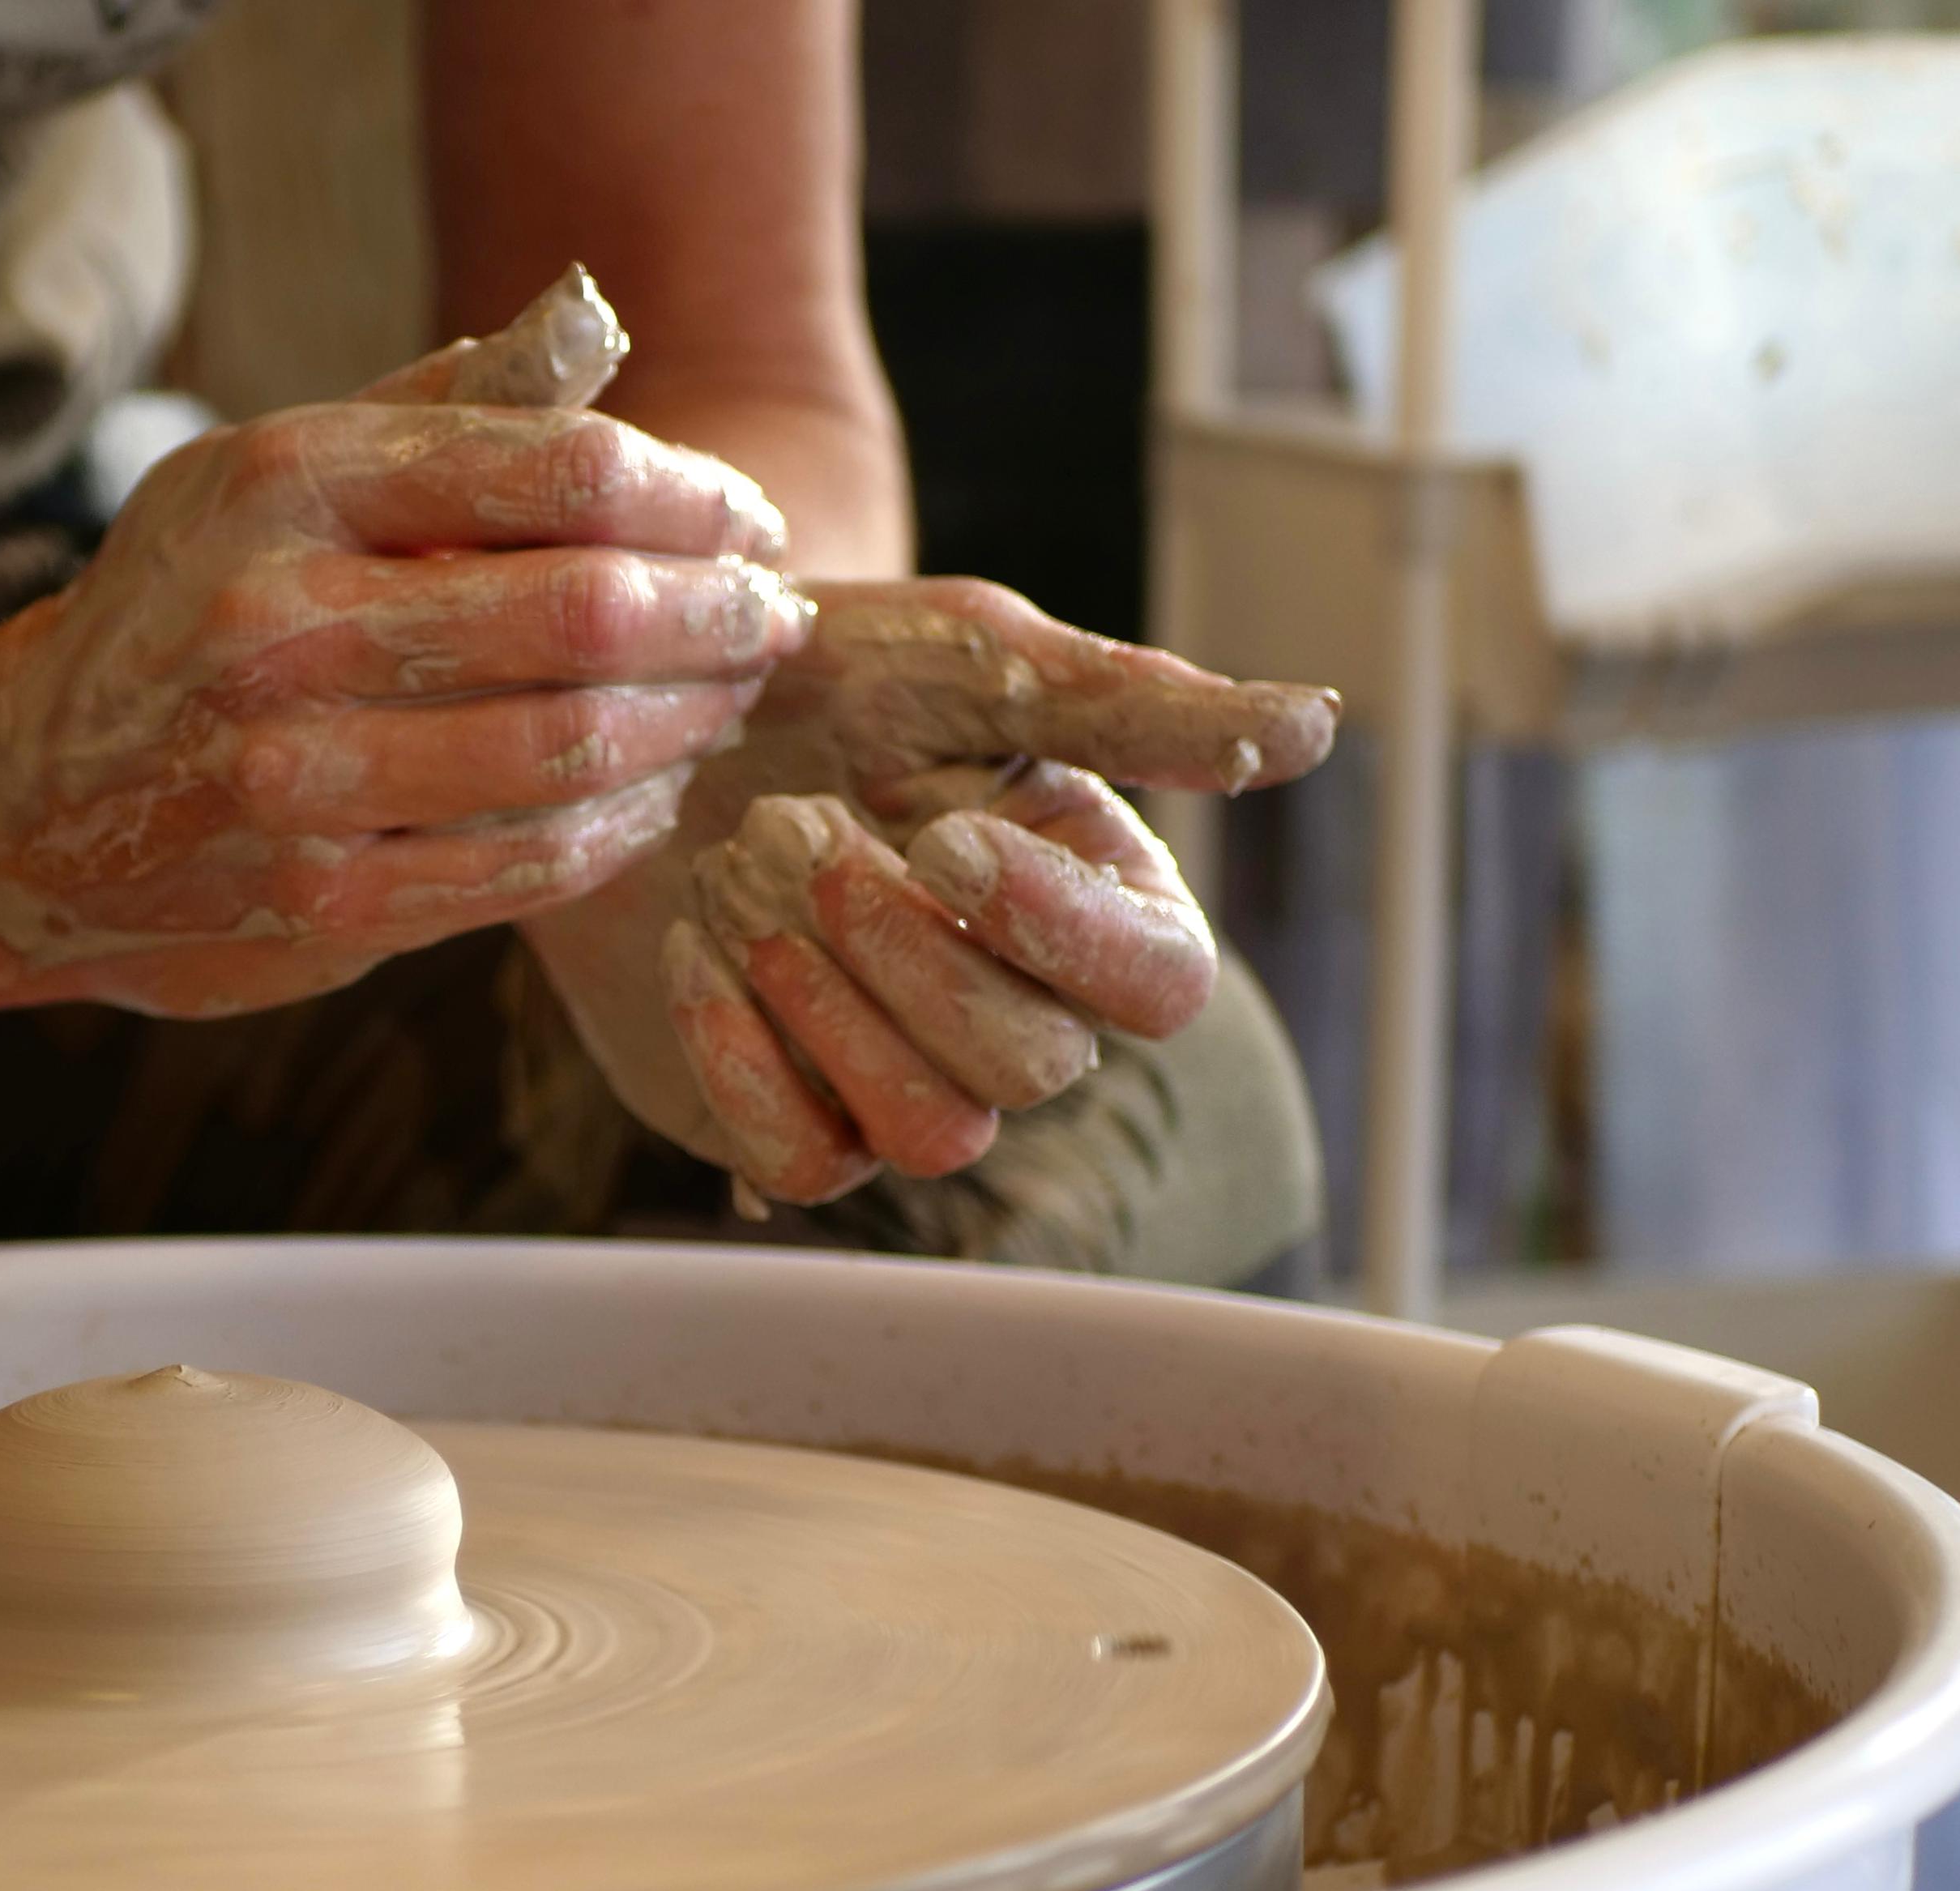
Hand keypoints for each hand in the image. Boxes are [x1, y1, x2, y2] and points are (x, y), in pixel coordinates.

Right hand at [0, 272, 814, 1015]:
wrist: (17, 806)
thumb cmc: (179, 617)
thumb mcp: (266, 474)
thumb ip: (430, 410)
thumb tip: (592, 328)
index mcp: (286, 484)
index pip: (556, 469)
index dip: (691, 497)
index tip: (747, 524)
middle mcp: (278, 623)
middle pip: (585, 612)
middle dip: (717, 617)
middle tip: (771, 623)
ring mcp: (293, 775)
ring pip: (569, 747)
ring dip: (686, 727)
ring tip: (724, 706)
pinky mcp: (314, 901)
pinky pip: (524, 864)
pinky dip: (616, 831)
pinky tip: (649, 800)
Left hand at [525, 578, 1337, 1203]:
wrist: (641, 702)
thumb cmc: (830, 669)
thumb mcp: (976, 658)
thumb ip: (1134, 708)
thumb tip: (1318, 726)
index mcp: (1092, 899)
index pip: (1165, 985)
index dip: (1062, 930)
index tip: (946, 836)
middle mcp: (1017, 1007)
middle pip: (1034, 1073)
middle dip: (904, 950)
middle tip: (797, 827)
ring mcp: (901, 1078)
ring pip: (931, 1135)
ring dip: (827, 1001)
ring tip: (743, 873)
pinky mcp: (788, 1120)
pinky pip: (802, 1163)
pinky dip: (738, 1051)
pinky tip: (692, 942)